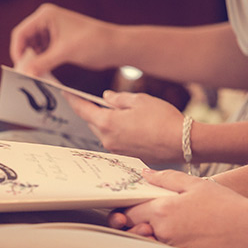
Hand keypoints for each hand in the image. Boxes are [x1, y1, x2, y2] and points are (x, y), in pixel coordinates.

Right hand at [10, 4, 117, 75]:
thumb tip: (25, 73)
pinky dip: (42, 64)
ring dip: (34, 62)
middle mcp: (47, 21)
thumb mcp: (64, 53)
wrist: (115, 47)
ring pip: (33, 49)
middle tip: (26, 75)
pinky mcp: (58, 42)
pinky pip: (43, 54)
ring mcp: (52, 32)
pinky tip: (44, 74)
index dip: (17, 51)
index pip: (20, 33)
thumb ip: (42, 63)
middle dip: (25, 58)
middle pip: (25, 41)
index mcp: (46, 16)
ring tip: (36, 75)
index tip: (19, 68)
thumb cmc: (94, 42)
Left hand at [66, 90, 184, 162]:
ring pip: (103, 131)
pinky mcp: (126, 155)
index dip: (72, 99)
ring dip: (107, 121)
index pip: (82, 109)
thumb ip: (119, 98)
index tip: (65, 92)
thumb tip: (106, 98)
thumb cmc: (163, 119)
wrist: (182, 143)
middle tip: (99, 100)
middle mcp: (107, 139)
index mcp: (107, 123)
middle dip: (93, 110)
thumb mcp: (140, 100)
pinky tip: (132, 125)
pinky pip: (115, 139)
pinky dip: (118, 130)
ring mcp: (116, 149)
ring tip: (123, 112)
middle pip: (92, 121)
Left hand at [109, 169, 247, 247]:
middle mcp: (163, 232)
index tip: (128, 207)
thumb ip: (167, 178)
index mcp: (163, 210)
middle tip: (136, 219)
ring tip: (153, 228)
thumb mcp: (196, 184)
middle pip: (132, 230)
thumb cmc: (226, 205)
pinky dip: (158, 246)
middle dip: (129, 225)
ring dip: (144, 236)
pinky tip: (170, 238)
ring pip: (145, 243)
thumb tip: (145, 174)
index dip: (124, 209)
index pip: (128, 211)